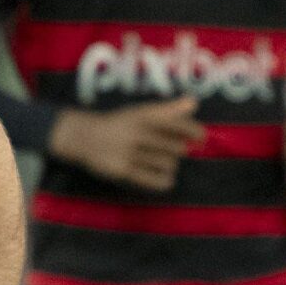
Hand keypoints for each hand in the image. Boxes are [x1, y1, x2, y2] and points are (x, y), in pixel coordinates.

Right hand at [52, 97, 200, 191]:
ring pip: (167, 164)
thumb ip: (168, 109)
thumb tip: (194, 103)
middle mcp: (138, 132)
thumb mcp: (140, 112)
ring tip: (162, 161)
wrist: (83, 136)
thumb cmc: (119, 124)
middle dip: (179, 150)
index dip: (194, 132)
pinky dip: (165, 181)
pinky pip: (153, 179)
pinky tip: (166, 179)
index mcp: (143, 116)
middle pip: (176, 147)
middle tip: (174, 149)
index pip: (177, 124)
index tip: (202, 138)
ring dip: (170, 165)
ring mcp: (130, 152)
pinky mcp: (123, 170)